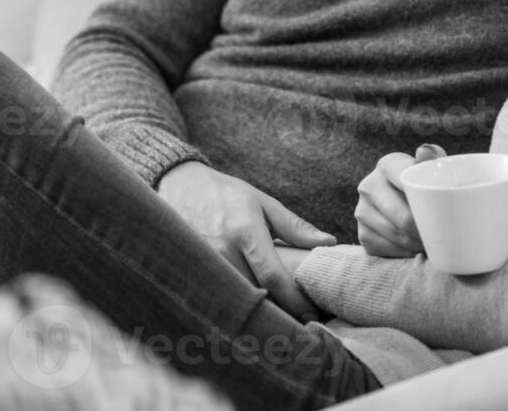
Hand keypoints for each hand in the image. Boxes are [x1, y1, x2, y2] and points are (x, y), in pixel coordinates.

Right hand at [157, 161, 335, 320]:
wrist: (179, 186)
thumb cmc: (227, 195)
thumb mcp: (263, 203)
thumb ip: (294, 227)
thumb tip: (329, 243)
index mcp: (245, 232)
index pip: (272, 276)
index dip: (294, 300)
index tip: (312, 315)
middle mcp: (222, 251)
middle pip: (255, 294)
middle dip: (280, 311)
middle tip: (302, 321)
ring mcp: (203, 265)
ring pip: (237, 301)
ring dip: (259, 312)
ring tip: (280, 319)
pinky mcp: (191, 273)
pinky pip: (219, 298)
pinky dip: (237, 306)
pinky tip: (250, 310)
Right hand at [355, 144, 445, 256]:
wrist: (403, 202)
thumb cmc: (423, 184)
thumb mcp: (430, 169)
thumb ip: (433, 158)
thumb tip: (424, 152)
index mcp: (387, 165)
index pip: (406, 181)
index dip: (426, 200)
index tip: (443, 213)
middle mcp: (368, 186)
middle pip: (403, 217)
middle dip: (425, 231)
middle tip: (444, 238)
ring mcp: (362, 211)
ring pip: (397, 236)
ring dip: (417, 244)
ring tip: (434, 244)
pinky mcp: (362, 234)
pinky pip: (387, 250)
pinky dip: (405, 253)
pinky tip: (416, 249)